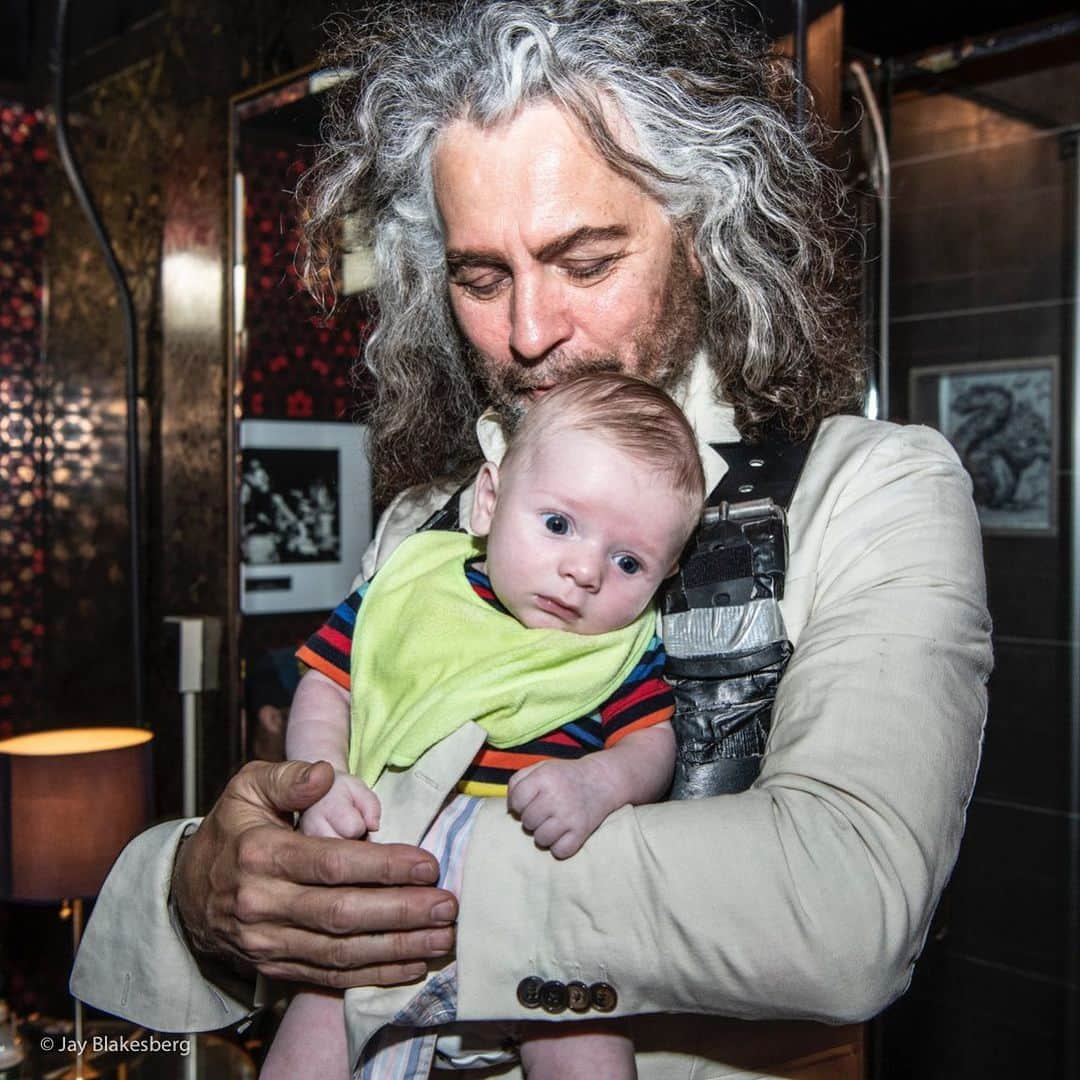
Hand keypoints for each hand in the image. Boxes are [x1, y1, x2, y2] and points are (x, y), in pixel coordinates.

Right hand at [171, 759, 457, 988]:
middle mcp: (263, 905)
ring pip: (341, 952)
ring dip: (398, 948)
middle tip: (447, 905)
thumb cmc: (231, 830)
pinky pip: (330, 977)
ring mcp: (268, 943)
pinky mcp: (277, 967)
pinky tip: (412, 964)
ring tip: (442, 937)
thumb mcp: (247, 788)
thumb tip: (325, 774)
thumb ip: (288, 777)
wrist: (185, 892)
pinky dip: (374, 975)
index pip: (330, 864)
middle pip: (342, 914)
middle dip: (401, 911)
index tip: (426, 863)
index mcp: (260, 855)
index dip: (382, 865)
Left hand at [506, 758, 615, 859]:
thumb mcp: (541, 767)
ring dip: (544, 834)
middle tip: (544, 812)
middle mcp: (556, 796)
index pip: (516, 801)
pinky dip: (559, 847)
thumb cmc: (565, 776)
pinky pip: (559, 851)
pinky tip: (563, 834)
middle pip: (527, 822)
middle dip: (532, 819)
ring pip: (540, 840)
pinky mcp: (582, 831)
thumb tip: (509, 809)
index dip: (518, 805)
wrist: (602, 780)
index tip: (528, 802)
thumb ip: (518, 781)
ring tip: (552, 824)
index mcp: (545, 777)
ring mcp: (570, 815)